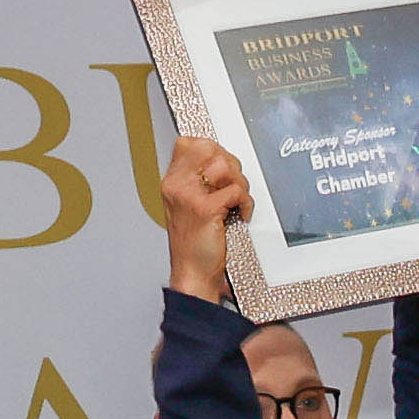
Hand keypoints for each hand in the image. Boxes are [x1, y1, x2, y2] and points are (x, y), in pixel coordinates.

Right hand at [160, 133, 249, 302]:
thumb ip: (199, 182)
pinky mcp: (205, 209)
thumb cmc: (195, 245)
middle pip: (210, 148)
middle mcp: (177, 185)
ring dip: (240, 182)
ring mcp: (189, 196)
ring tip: (237, 201)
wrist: (193, 274)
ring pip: (225, 165)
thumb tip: (223, 161)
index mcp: (172, 181)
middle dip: (231, 165)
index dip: (214, 150)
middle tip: (234, 186)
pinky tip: (242, 213)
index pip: (191, 143)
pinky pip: (236, 190)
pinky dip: (246, 202)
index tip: (223, 170)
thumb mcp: (189, 206)